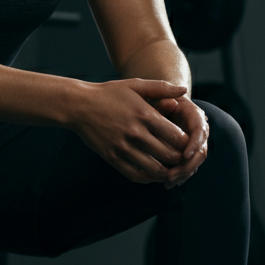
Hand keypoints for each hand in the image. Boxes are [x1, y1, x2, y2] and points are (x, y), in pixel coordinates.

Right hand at [73, 79, 190, 183]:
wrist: (77, 105)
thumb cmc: (108, 93)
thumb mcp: (135, 85)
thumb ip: (161, 87)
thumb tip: (184, 89)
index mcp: (145, 114)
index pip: (178, 137)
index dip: (187, 144)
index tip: (187, 143)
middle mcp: (136, 133)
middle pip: (170, 155)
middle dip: (180, 160)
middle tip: (182, 159)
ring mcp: (123, 147)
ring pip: (154, 169)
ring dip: (166, 172)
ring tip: (170, 169)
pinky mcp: (111, 157)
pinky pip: (135, 175)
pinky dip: (147, 178)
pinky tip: (151, 174)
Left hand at [159, 96, 208, 188]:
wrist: (162, 102)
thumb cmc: (159, 98)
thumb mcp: (160, 95)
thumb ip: (164, 99)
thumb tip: (171, 103)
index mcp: (196, 116)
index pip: (200, 131)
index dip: (194, 144)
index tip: (184, 155)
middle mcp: (199, 132)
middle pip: (201, 152)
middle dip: (188, 165)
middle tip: (173, 174)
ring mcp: (194, 144)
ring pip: (195, 162)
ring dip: (183, 174)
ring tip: (168, 181)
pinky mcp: (187, 153)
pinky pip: (187, 167)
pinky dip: (179, 176)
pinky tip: (166, 183)